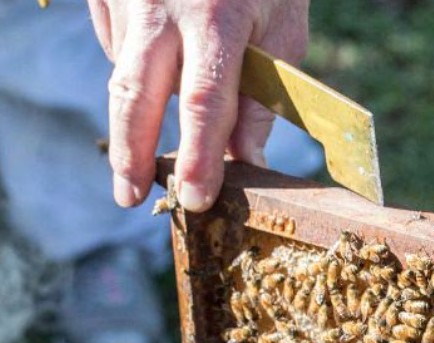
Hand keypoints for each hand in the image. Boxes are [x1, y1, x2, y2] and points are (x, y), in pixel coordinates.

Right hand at [88, 0, 309, 211]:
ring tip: (158, 120)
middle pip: (137, 96)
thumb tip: (246, 161)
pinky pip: (115, 43)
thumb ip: (262, 97)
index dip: (200, 156)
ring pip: (124, 73)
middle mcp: (162, 6)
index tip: (196, 198)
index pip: (205, 103)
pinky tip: (162, 56)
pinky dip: (137, 64)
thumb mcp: (284, 28)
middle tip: (130, 197)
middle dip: (132, 154)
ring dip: (141, 109)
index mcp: (218, 18)